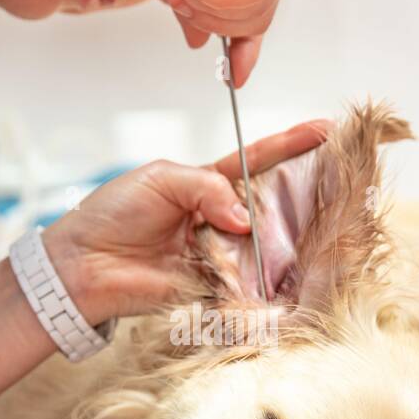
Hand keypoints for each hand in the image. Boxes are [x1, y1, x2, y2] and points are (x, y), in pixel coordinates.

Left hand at [42, 119, 327, 321]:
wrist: (84, 264)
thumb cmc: (113, 214)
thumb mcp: (161, 179)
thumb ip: (207, 187)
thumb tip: (244, 218)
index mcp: (205, 184)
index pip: (256, 160)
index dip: (290, 145)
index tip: (325, 131)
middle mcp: (218, 218)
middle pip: (269, 204)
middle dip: (300, 193)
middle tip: (334, 181)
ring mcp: (219, 253)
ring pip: (263, 245)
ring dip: (282, 240)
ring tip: (311, 228)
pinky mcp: (213, 287)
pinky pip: (244, 284)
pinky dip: (259, 280)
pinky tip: (279, 274)